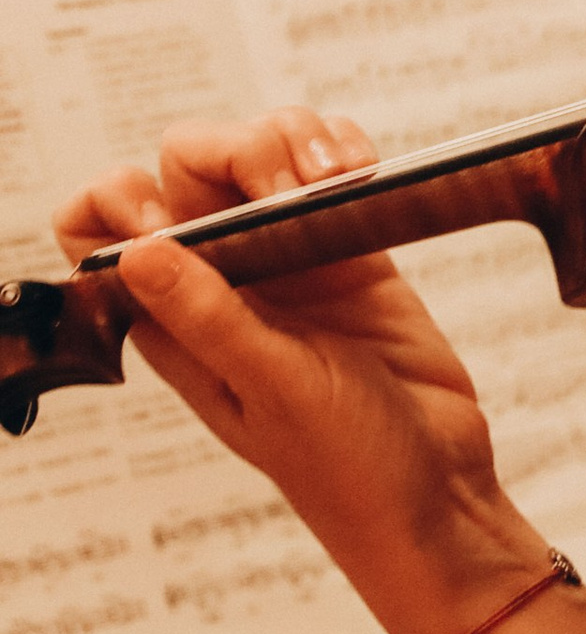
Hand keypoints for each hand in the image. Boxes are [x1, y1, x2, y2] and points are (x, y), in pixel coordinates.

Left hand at [53, 106, 548, 633]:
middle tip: (283, 189)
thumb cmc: (345, 469)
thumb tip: (134, 249)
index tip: (175, 212)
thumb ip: (208, 317)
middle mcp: (225, 282)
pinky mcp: (352, 251)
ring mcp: (290, 261)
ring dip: (294, 141)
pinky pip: (333, 171)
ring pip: (263, 153)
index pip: (101, 234)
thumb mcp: (271, 392)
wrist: (437, 492)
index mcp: (177, 321)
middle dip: (231, 152)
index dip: (119, 199)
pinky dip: (345, 151)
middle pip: (189, 168)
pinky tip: (360, 175)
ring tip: (332, 181)